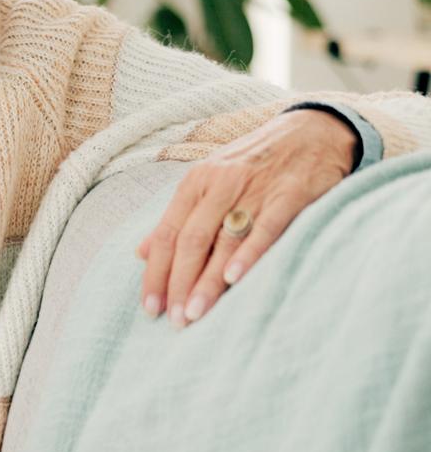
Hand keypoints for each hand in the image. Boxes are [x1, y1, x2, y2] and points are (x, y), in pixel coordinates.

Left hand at [135, 109, 355, 327]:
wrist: (311, 130)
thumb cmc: (254, 163)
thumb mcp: (209, 181)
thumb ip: (177, 218)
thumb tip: (140, 252)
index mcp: (196, 183)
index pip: (167, 233)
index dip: (156, 271)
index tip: (150, 307)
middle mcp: (219, 184)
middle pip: (191, 240)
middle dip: (179, 282)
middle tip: (174, 321)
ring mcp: (254, 188)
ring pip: (223, 240)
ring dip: (208, 281)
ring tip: (196, 314)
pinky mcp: (290, 194)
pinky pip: (266, 227)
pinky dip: (249, 253)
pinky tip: (236, 279)